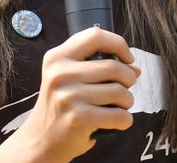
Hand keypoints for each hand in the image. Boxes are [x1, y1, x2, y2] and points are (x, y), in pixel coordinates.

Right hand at [15, 27, 139, 160]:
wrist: (41, 140)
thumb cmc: (61, 105)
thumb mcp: (68, 78)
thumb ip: (98, 66)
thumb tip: (135, 69)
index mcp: (57, 57)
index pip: (96, 36)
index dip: (118, 44)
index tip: (127, 59)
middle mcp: (60, 74)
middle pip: (114, 67)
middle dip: (129, 79)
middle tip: (125, 88)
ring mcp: (68, 96)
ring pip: (120, 92)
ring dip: (128, 101)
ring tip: (119, 106)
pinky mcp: (78, 119)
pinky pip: (118, 115)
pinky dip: (125, 120)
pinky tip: (117, 121)